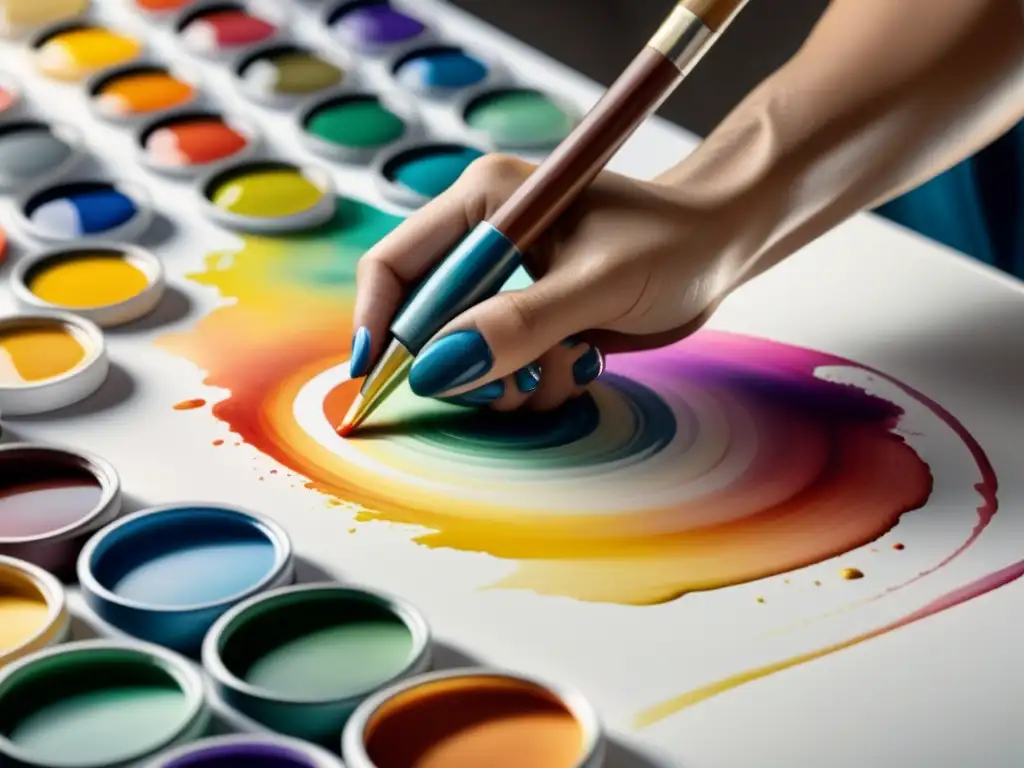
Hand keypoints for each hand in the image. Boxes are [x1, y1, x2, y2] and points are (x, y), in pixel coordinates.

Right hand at [350, 154, 735, 410]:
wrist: (721, 249)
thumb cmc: (671, 245)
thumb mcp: (598, 285)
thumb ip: (519, 324)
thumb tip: (438, 369)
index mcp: (484, 201)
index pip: (396, 263)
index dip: (378, 321)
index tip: (376, 377)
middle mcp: (485, 240)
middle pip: (426, 322)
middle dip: (465, 363)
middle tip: (514, 382)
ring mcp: (508, 282)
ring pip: (465, 357)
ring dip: (512, 379)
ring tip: (570, 362)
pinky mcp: (531, 317)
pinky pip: (505, 370)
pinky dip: (537, 382)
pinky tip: (583, 361)